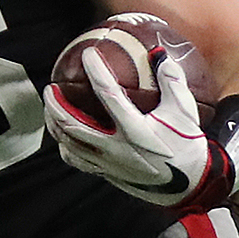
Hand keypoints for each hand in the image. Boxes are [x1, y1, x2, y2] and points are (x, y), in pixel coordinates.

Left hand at [44, 53, 233, 213]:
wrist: (188, 185)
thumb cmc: (186, 144)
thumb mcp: (184, 110)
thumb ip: (172, 80)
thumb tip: (158, 53)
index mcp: (135, 130)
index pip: (108, 94)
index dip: (96, 71)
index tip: (88, 53)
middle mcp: (116, 148)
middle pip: (73, 124)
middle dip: (56, 105)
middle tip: (51, 87)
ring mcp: (109, 163)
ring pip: (69, 144)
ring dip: (55, 125)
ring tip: (50, 108)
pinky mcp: (107, 173)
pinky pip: (77, 160)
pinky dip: (66, 146)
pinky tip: (64, 134)